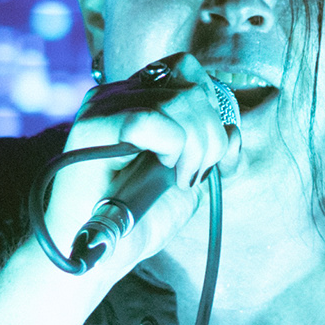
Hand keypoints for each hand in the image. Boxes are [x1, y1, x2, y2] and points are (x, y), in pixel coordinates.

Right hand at [49, 52, 252, 271]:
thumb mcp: (189, 179)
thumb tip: (233, 131)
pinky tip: (168, 171)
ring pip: (179, 99)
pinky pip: (147, 119)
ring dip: (196, 145)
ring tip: (182, 178)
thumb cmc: (138, 219)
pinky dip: (173, 146)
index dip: (212, 106)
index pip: (186, 69)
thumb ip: (211, 151)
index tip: (211, 155)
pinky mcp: (91, 128)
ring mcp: (104, 107)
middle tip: (195, 175)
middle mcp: (118, 94)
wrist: (98, 254)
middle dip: (211, 136)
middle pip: (190, 86)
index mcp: (138, 98)